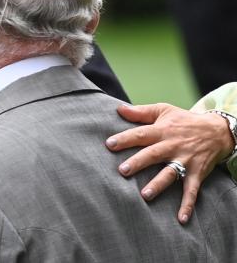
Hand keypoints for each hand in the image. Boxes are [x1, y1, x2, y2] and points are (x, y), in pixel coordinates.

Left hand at [105, 103, 233, 223]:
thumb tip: (118, 108)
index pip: (141, 134)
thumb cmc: (183, 121)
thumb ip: (140, 112)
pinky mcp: (197, 173)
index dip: (125, 139)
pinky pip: (192, 190)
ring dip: (158, 184)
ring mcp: (185, 160)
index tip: (109, 144)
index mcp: (162, 130)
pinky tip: (181, 219)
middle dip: (138, 163)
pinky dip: (188, 204)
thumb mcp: (163, 110)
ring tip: (145, 195)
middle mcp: (172, 146)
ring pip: (170, 173)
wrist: (217, 130)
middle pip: (153, 154)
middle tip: (122, 171)